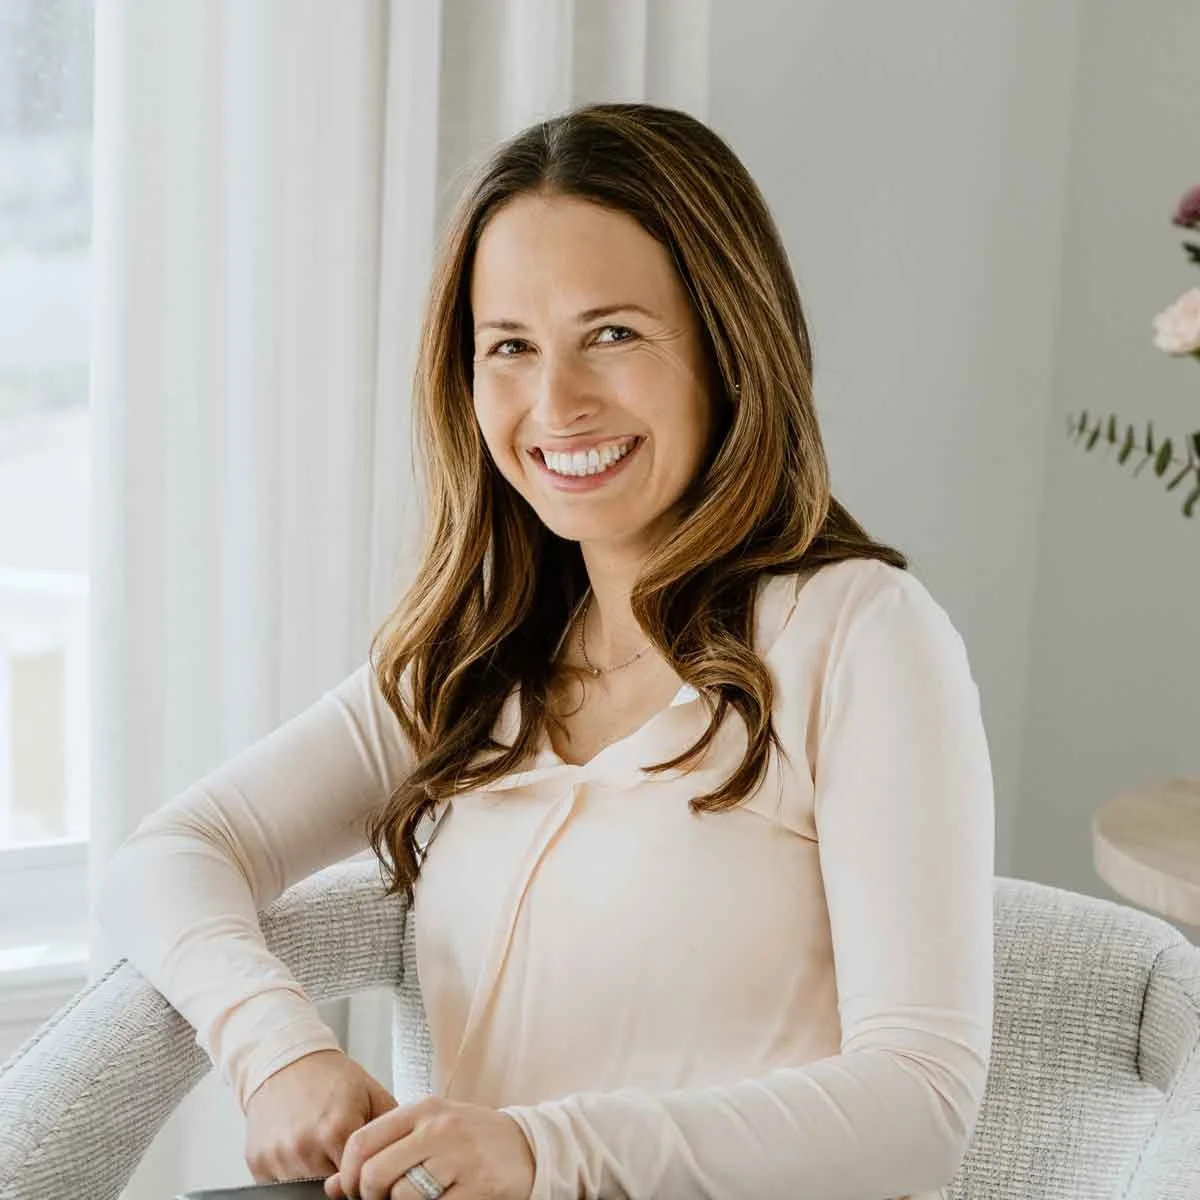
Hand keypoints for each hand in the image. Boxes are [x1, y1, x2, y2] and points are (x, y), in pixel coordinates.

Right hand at [244, 1049, 397, 1182]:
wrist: (285, 1061)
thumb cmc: (331, 1077)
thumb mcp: (372, 1093)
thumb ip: (391, 1129)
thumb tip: (406, 1158)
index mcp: (337, 1129)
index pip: (359, 1178)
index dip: (365, 1175)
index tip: (365, 1164)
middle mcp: (304, 1147)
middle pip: (332, 1186)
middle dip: (341, 1175)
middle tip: (341, 1152)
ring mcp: (278, 1158)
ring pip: (306, 1189)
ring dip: (316, 1175)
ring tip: (321, 1147)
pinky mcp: (257, 1164)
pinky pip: (281, 1185)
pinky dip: (293, 1174)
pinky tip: (300, 1148)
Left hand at [325, 1095, 535, 1199]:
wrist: (529, 1146)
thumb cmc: (471, 1138)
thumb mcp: (429, 1131)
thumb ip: (384, 1149)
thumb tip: (333, 1186)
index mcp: (423, 1110)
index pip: (361, 1141)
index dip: (347, 1176)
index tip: (352, 1191)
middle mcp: (439, 1128)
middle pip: (375, 1173)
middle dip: (369, 1198)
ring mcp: (459, 1158)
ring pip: (401, 1196)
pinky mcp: (476, 1187)